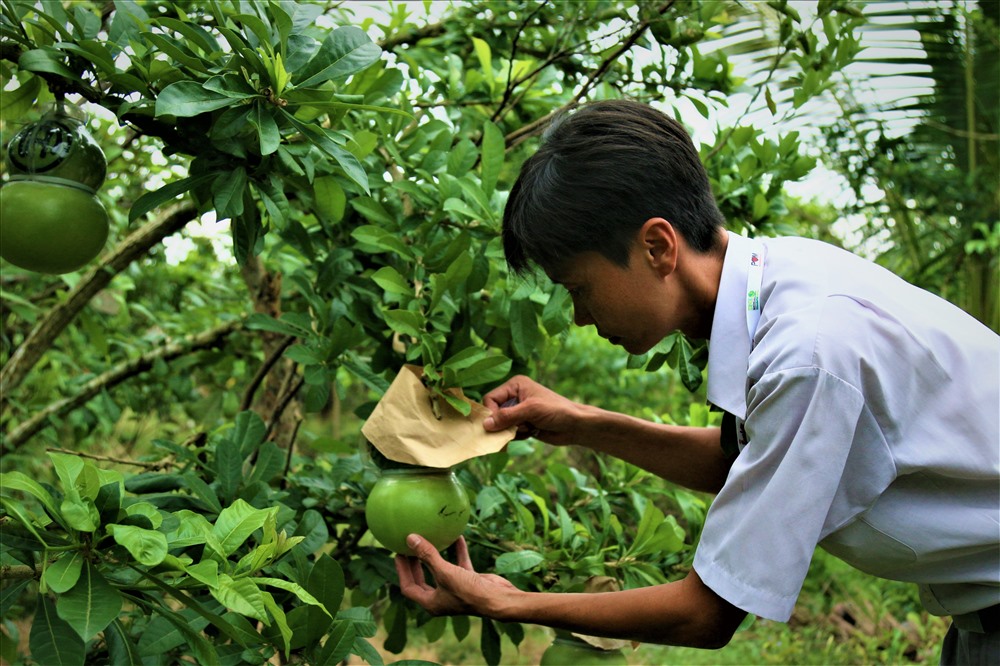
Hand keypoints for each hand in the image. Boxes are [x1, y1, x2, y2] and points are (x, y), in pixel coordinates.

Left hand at [395, 535, 519, 617]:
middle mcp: (442, 598)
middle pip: (422, 580)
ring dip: (435, 557)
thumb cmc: (468, 591)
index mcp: (431, 603)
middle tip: (408, 547)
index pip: (409, 587)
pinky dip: (458, 552)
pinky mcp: (469, 581)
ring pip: (440, 571)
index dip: (401, 571)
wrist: (498, 599)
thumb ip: (427, 555)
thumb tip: (410, 538)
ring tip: (428, 540)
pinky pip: (459, 564)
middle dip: (415, 564)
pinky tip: (457, 537)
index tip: (398, 553)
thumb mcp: (444, 572)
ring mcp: (456, 590)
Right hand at [482, 375, 587, 445]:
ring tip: (526, 430)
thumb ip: (507, 417)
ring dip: (510, 431)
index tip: (497, 426)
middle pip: (494, 412)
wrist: (575, 426)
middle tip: (512, 431)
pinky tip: (530, 433)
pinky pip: (509, 432)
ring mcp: (519, 411)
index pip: (490, 398)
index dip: (491, 413)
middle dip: (501, 424)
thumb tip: (485, 424)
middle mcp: (515, 396)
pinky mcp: (523, 424)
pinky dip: (516, 436)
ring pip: (500, 424)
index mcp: (515, 385)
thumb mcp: (531, 410)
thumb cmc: (556, 411)